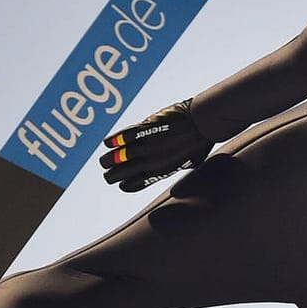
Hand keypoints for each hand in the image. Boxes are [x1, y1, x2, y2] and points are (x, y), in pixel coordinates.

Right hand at [98, 100, 212, 191]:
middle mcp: (153, 160)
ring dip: (108, 160)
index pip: (136, 183)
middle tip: (106, 173)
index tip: (120, 184)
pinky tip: (107, 143)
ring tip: (103, 162)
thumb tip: (165, 168)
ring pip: (121, 156)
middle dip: (112, 175)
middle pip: (124, 172)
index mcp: (162, 171)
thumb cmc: (199, 143)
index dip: (125, 184)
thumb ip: (172, 166)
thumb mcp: (187, 162)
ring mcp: (149, 144)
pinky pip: (126, 136)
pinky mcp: (147, 128)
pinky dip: (115, 140)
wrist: (204, 123)